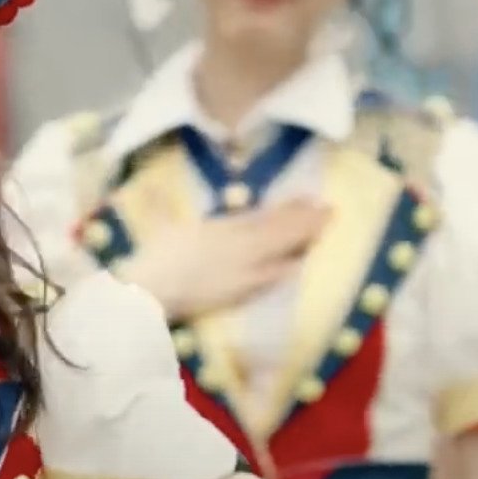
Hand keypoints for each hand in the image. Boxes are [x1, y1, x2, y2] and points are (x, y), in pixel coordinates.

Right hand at [115, 199, 328, 321]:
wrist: (150, 294)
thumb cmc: (153, 258)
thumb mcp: (157, 226)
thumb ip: (158, 202)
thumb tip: (147, 185)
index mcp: (220, 227)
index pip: (262, 216)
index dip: (288, 207)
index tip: (307, 198)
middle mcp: (238, 247)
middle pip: (279, 232)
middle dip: (306, 221)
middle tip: (330, 211)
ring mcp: (241, 271)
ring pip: (279, 253)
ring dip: (303, 242)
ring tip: (323, 231)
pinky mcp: (238, 294)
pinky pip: (269, 280)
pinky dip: (286, 271)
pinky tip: (300, 267)